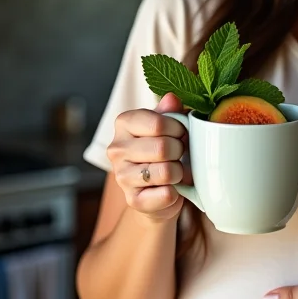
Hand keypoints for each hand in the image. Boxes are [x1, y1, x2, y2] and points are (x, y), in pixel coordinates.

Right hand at [108, 92, 188, 221]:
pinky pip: (166, 195)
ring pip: (167, 172)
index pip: (158, 123)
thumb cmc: (166, 150)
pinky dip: (176, 192)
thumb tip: (171, 98)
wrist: (159, 189)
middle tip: (180, 154)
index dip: (178, 129)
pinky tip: (171, 188)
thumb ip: (171, 111)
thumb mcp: (170, 126)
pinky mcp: (133, 200)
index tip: (180, 133)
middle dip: (180, 151)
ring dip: (179, 172)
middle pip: (163, 148)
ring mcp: (122, 176)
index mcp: (124, 123)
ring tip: (175, 171)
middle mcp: (117, 148)